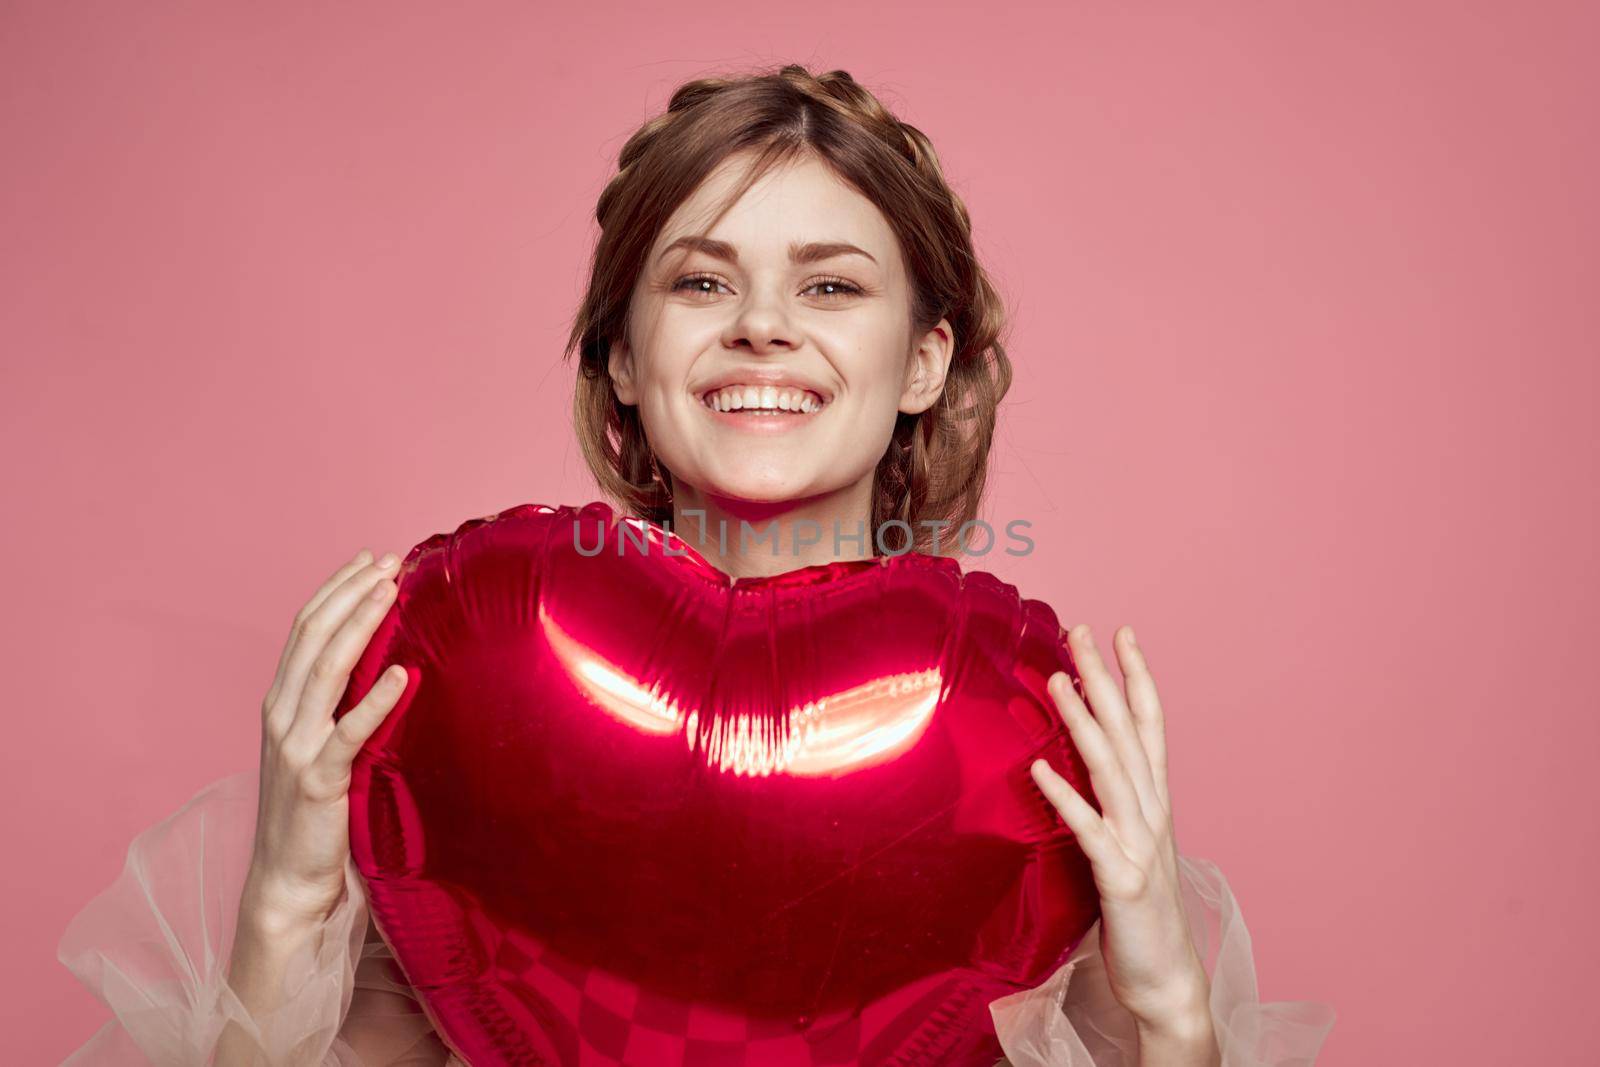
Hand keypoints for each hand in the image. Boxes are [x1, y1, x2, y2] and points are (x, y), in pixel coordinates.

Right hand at [242, 547, 410, 928]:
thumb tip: (384, 661)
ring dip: (361, 625)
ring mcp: (296, 746)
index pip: (306, 629)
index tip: (368, 560)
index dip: (335, 590)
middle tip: (388, 560)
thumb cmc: (314, 810)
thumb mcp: (320, 745)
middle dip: (350, 593)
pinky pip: (349, 733)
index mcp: (281, 702)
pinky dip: (375, 700)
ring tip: (391, 592)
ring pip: (327, 670)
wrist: (288, 877)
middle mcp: (282, 716)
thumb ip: (339, 706)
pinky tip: (401, 674)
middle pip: (314, 637)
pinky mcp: (319, 780)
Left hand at [1029, 625, 1215, 1044]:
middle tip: (1081, 630)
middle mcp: (1152, 814)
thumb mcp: (1128, 848)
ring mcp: (1139, 845)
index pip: (1150, 726)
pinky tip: (1040, 766)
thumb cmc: (1141, 916)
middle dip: (1106, 678)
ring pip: (1111, 769)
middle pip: (1129, 733)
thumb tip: (1077, 764)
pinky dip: (1066, 794)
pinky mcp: (1120, 879)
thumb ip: (1111, 806)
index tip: (1120, 633)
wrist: (1167, 982)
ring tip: (1059, 679)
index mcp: (1155, 804)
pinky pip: (1089, 829)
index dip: (1136, 677)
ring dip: (1085, 721)